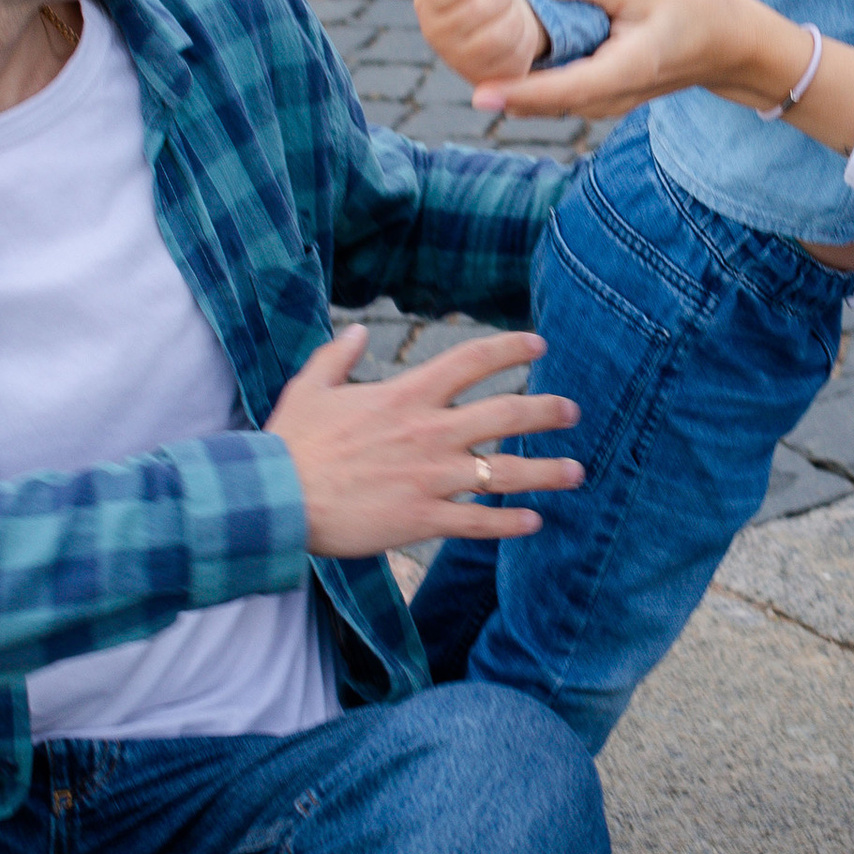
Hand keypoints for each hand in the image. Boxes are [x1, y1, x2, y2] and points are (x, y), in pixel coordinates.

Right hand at [266, 326, 581, 557]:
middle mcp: (429, 433)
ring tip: (576, 472)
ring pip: (505, 473)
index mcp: (406, 396)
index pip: (471, 361)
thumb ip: (337, 356)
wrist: (276, 500)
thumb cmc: (290, 443)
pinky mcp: (422, 520)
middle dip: (546, 411)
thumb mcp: (310, 388)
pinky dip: (509, 523)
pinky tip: (534, 521)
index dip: (510, 348)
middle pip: (505, 415)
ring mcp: (430, 478)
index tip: (539, 345)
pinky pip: (478, 522)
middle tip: (572, 411)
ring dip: (546, 472)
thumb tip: (354, 331)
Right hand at [417, 0, 548, 90]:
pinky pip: (514, 57)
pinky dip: (522, 40)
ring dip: (514, 16)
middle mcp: (434, 33)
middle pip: (485, 5)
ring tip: (505, 12)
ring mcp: (457, 60)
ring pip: (502, 33)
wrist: (502, 16)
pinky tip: (512, 34)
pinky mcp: (484, 79)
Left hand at [474, 0, 779, 120]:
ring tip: (464, 55)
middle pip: (540, 103)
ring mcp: (603, 101)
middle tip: (451, 58)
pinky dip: (528, 79)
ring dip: (509, 83)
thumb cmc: (696, 12)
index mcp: (621, 74)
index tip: (477, 92)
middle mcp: (607, 98)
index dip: (517, 92)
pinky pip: (554, 92)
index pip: (560, 91)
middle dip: (498, 85)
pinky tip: (503, 55)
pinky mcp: (599, 93)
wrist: (732, 46)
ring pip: (544, 101)